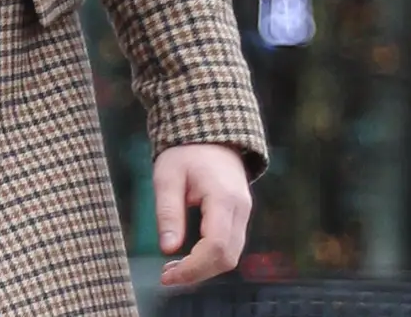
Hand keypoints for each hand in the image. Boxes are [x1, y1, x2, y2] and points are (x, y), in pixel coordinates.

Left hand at [153, 143, 250, 287]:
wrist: (211, 134)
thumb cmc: (185, 153)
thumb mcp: (167, 176)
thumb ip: (169, 211)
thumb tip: (168, 248)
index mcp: (223, 198)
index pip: (216, 246)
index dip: (193, 267)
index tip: (167, 275)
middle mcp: (240, 209)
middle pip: (227, 257)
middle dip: (198, 273)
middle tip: (166, 275)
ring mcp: (244, 213)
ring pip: (231, 255)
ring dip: (204, 269)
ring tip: (173, 269)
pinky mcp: (240, 216)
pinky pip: (230, 246)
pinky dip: (210, 259)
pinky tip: (188, 258)